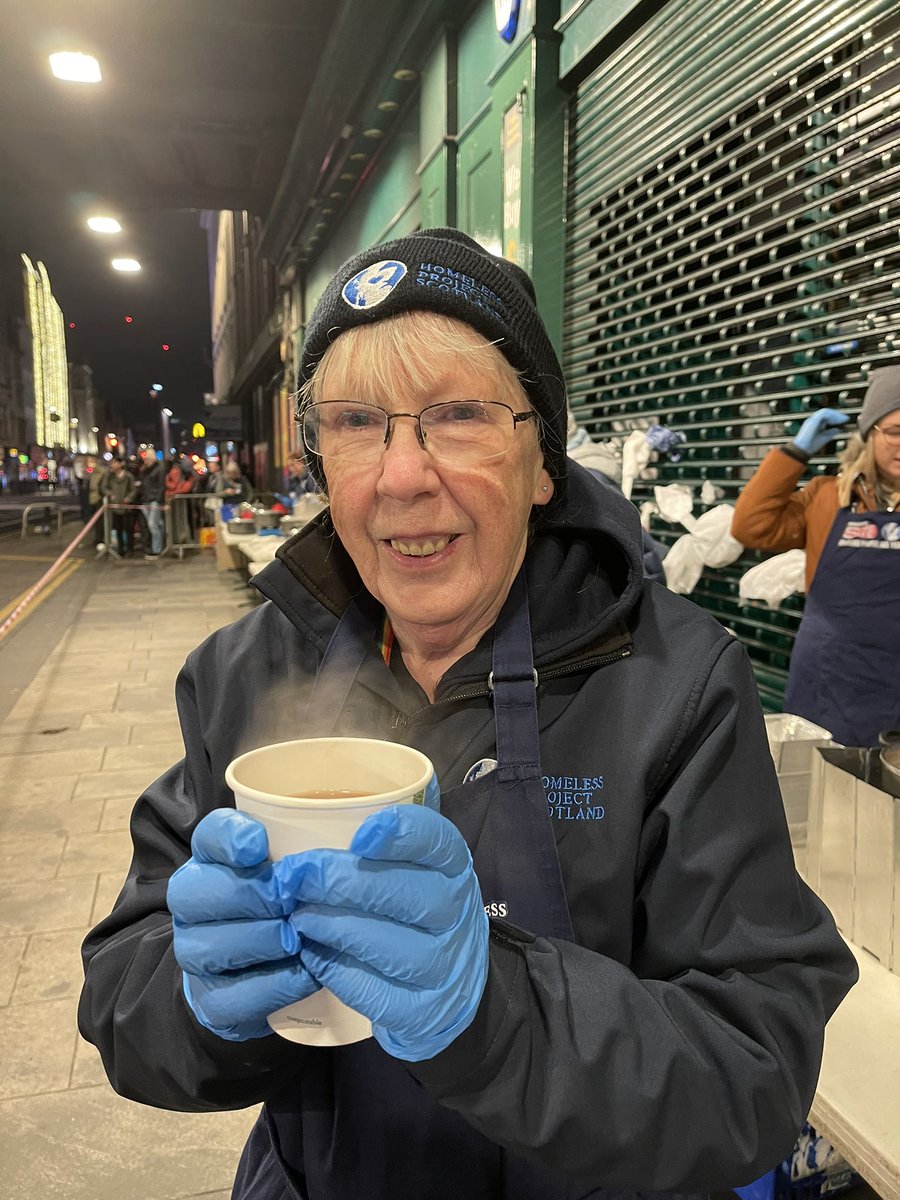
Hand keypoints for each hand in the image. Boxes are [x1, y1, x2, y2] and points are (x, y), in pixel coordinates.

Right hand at [167, 809, 319, 1040]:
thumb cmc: (295, 906)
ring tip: (298, 940)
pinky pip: (228, 997)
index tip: (258, 844)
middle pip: (195, 891)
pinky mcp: (210, 1001)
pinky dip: (272, 986)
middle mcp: (193, 904)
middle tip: (289, 901)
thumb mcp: (306, 871)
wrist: (268, 972)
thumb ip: (317, 851)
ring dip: (258, 941)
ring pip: (205, 946)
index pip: (208, 836)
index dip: (228, 837)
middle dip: (248, 895)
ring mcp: (194, 954)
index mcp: (214, 861)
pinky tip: (306, 975)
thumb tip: (370, 836)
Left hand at [291, 804, 488, 1062]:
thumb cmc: (414, 905)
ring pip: (391, 947)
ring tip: (299, 916)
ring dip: (336, 928)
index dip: (403, 834)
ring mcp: (445, 967)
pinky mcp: (423, 1012)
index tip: (360, 834)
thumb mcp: (415, 863)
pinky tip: (313, 953)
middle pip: (408, 895)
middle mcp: (458, 915)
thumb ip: (385, 832)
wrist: (450, 982)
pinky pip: (378, 993)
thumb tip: (330, 798)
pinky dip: (339, 972)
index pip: (438, 843)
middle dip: (344, 883)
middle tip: (296, 876)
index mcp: (454, 867)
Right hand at [792, 408, 848, 455]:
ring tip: (843, 420)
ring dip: (836, 415)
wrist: (802, 450)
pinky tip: (837, 422)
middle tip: (846, 419)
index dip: (836, 417)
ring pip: (826, 411)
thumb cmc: (811, 446)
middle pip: (827, 412)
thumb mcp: (824, 438)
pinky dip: (832, 417)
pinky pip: (824, 414)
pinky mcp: (813, 420)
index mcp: (814, 423)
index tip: (845, 420)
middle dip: (838, 414)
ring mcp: (812, 419)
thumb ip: (831, 432)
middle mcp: (813, 419)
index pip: (827, 416)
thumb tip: (839, 428)